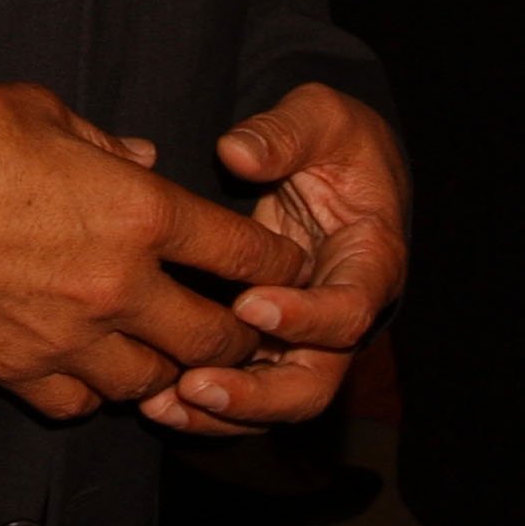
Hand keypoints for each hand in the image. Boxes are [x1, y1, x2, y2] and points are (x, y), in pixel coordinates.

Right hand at [0, 82, 309, 420]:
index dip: (275, 264)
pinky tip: (91, 367)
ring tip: (162, 350)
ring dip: (168, 368)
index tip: (283, 270)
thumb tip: (142, 159)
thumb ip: (105, 142)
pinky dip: (98, 390)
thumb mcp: (41, 112)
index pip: (241, 253)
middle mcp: (120, 287)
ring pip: (156, 382)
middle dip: (239, 337)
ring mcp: (73, 340)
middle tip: (238, 328)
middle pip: (216, 339)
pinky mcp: (23, 372)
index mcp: (138, 212)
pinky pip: (85, 403)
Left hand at [141, 81, 408, 436]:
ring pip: (274, 398)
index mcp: (370, 262)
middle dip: (257, 394)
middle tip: (197, 383)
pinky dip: (206, 401)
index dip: (306, 316)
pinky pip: (245, 385)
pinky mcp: (269, 341)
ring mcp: (305, 335)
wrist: (334, 160)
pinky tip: (154, 400)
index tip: (251, 304)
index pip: (350, 310)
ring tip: (161, 403)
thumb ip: (286, 133)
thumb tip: (238, 154)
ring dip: (222, 409)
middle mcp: (341, 313)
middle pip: (314, 381)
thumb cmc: (333, 137)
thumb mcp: (323, 116)